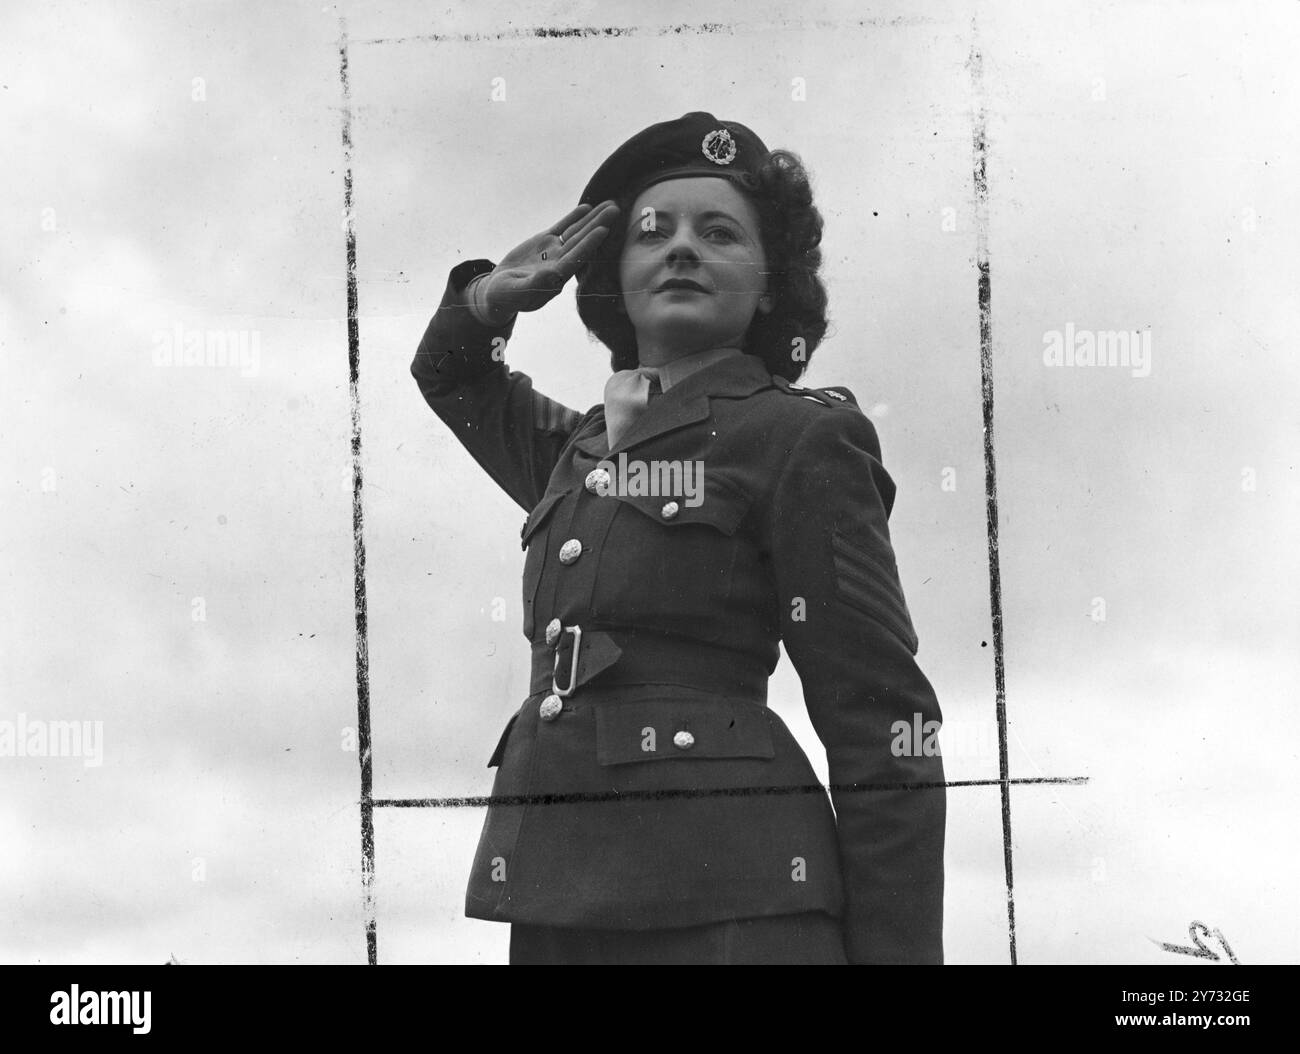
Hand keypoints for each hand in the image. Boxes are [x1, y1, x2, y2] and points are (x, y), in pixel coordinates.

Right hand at [475, 201, 620, 324]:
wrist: (498, 292)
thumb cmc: (507, 297)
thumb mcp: (518, 292)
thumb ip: (536, 284)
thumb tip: (554, 275)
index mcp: (556, 277)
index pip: (576, 258)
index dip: (590, 243)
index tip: (603, 229)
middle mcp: (560, 262)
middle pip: (582, 241)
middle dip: (598, 224)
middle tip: (616, 209)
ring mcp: (553, 251)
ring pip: (575, 232)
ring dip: (592, 218)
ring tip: (610, 205)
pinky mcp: (544, 242)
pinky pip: (562, 227)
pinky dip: (574, 218)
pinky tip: (587, 208)